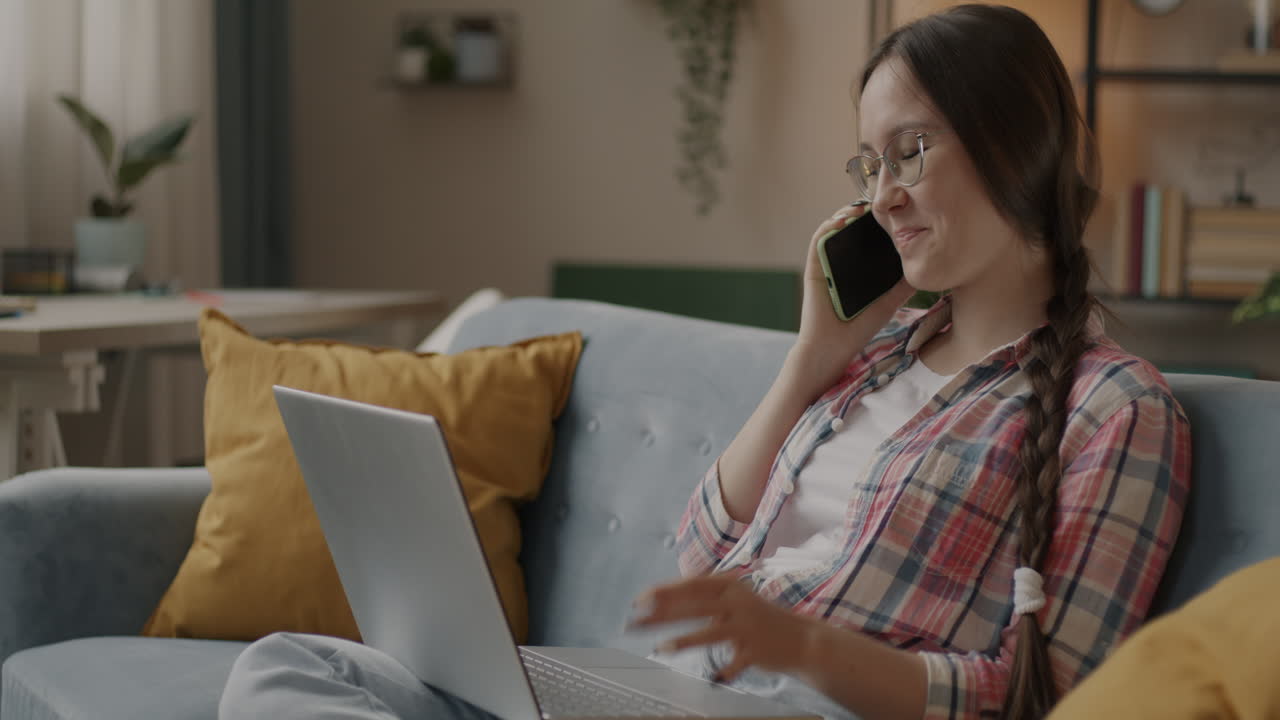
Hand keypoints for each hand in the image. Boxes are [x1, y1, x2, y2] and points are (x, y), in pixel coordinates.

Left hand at [630, 575, 820, 682]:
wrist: (801, 639)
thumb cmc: (759, 619)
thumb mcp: (735, 600)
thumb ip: (705, 599)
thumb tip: (664, 603)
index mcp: (730, 587)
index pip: (691, 585)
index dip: (664, 591)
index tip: (640, 600)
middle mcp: (737, 603)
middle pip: (693, 607)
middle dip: (662, 614)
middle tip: (636, 621)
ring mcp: (747, 627)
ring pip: (709, 633)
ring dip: (683, 640)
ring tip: (660, 647)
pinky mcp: (755, 651)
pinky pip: (732, 663)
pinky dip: (722, 671)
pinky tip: (712, 678)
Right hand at [796, 204, 915, 380]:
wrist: (833, 347)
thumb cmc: (858, 328)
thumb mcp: (889, 303)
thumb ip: (903, 286)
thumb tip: (925, 268)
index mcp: (857, 268)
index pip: (867, 238)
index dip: (877, 222)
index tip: (893, 211)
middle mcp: (840, 263)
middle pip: (850, 230)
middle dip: (863, 213)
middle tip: (879, 202)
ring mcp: (825, 264)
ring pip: (833, 230)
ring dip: (845, 214)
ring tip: (861, 207)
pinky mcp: (813, 269)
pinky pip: (817, 242)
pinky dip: (827, 227)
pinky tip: (841, 220)